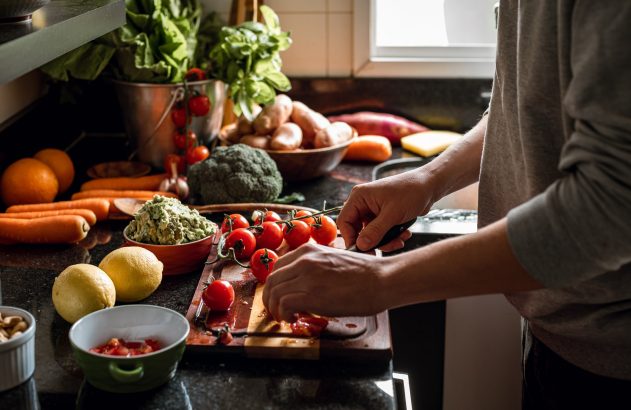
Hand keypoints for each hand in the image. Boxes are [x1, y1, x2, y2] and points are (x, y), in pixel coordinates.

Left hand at [262, 243, 386, 321]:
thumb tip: (305, 283)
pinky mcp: (311, 294)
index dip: (276, 285)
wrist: (382, 279)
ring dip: (275, 309)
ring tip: (285, 317)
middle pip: (272, 280)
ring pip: (274, 292)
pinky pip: (283, 304)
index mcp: (308, 250)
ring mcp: (306, 276)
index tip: (280, 296)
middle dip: (270, 298)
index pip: (278, 267)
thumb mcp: (333, 259)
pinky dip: (283, 314)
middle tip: (277, 311)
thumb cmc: (365, 273)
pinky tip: (293, 319)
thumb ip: (315, 266)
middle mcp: (304, 260)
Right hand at [338, 169, 435, 250]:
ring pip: (371, 234)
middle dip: (373, 241)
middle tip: (384, 249)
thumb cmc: (411, 191)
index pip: (345, 221)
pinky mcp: (383, 215)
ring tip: (400, 239)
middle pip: (358, 230)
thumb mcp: (393, 214)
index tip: (362, 250)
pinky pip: (381, 232)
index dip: (350, 238)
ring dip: (385, 240)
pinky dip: (392, 236)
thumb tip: (361, 245)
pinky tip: (404, 234)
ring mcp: (373, 209)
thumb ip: (375, 231)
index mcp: (360, 197)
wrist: (430, 185)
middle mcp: (364, 203)